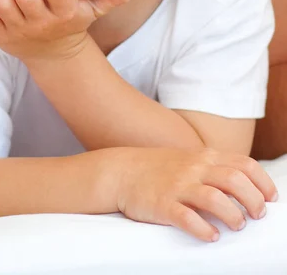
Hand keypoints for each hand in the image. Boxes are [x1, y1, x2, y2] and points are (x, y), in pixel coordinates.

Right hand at [116, 147, 277, 241]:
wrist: (122, 171)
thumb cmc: (160, 169)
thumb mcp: (190, 160)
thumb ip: (215, 168)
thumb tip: (246, 187)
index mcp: (205, 157)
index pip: (245, 164)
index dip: (263, 182)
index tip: (271, 199)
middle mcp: (195, 168)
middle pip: (236, 180)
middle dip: (254, 200)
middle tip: (257, 215)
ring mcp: (179, 186)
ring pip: (216, 199)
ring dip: (233, 215)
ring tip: (237, 225)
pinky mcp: (163, 204)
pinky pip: (187, 218)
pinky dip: (204, 229)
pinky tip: (212, 236)